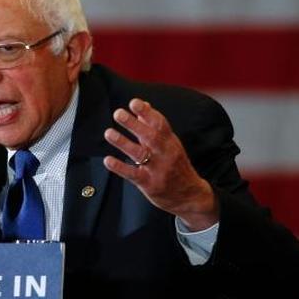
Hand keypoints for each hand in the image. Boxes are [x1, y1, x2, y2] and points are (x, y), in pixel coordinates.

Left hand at [103, 98, 217, 229]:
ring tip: (109, 133)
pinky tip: (108, 160)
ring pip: (140, 154)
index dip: (147, 112)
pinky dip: (120, 167)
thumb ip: (155, 125)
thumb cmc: (177, 166)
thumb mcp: (170, 145)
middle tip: (118, 113)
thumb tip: (142, 105)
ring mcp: (158, 170)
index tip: (134, 102)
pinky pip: (133, 175)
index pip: (160, 124)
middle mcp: (166, 154)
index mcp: (171, 142)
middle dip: (134, 124)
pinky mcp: (150, 184)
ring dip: (123, 143)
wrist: (190, 196)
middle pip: (150, 136)